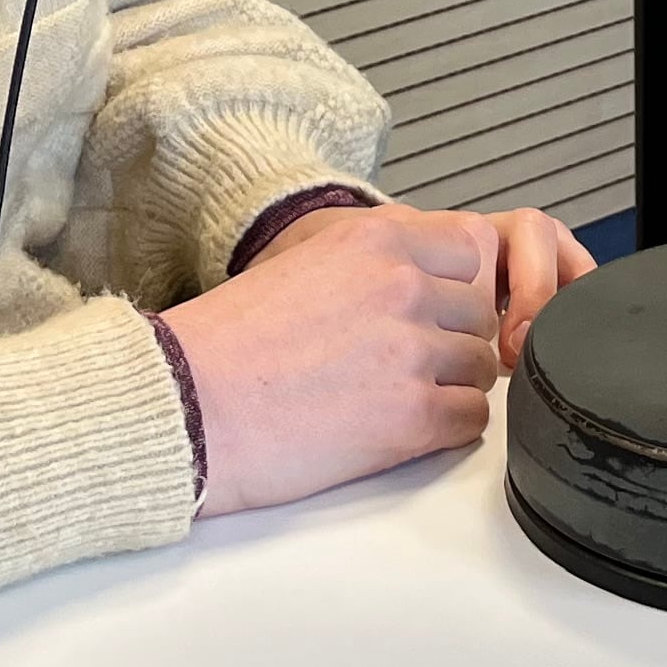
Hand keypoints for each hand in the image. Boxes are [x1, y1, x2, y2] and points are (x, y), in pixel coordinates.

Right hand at [161, 201, 583, 516]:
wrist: (187, 406)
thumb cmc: (227, 344)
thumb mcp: (305, 261)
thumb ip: (373, 260)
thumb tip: (426, 275)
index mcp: (377, 238)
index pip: (471, 249)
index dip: (452, 285)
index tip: (432, 309)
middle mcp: (403, 286)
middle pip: (478, 313)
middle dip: (451, 339)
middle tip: (404, 364)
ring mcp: (411, 351)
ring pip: (478, 368)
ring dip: (449, 386)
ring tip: (395, 399)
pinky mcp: (411, 418)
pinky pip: (470, 420)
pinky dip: (446, 429)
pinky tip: (402, 429)